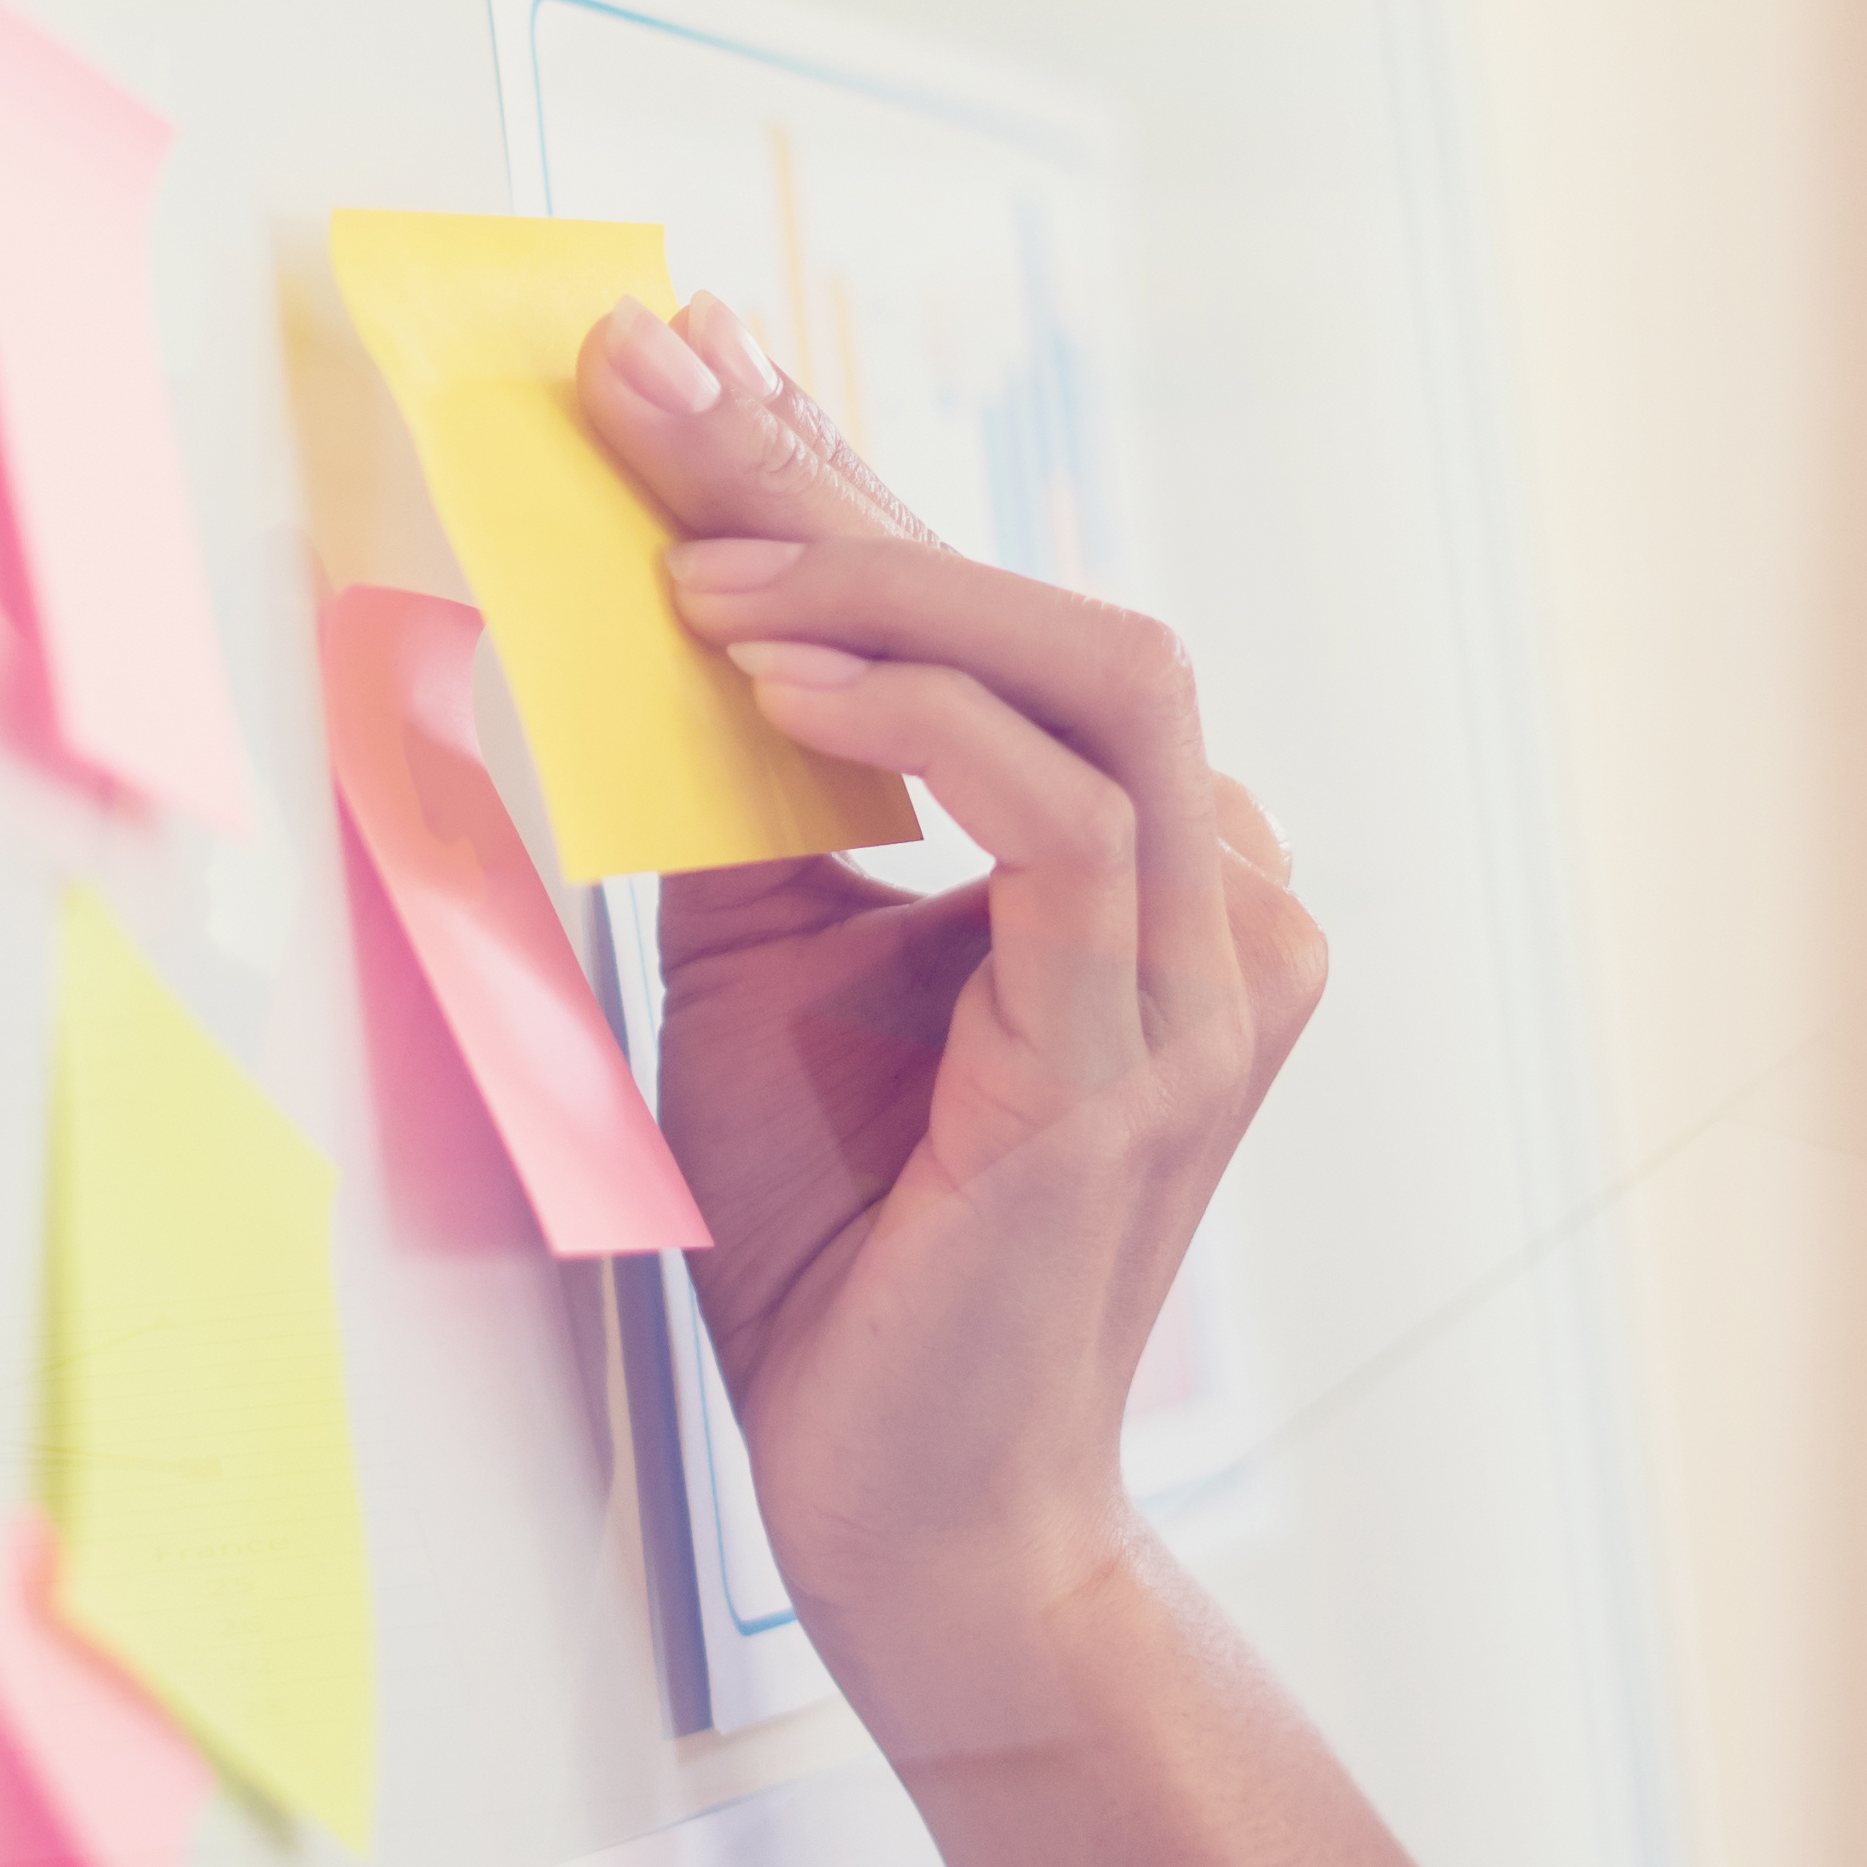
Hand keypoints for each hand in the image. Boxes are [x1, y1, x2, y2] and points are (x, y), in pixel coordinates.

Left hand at [574, 292, 1327, 1747]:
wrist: (910, 1512)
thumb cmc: (843, 1258)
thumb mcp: (757, 979)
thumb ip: (750, 814)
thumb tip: (658, 622)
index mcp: (1142, 861)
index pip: (996, 616)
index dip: (843, 471)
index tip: (695, 355)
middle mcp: (1218, 894)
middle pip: (1049, 602)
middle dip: (834, 470)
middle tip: (648, 371)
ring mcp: (1207, 973)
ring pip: (1094, 672)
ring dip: (880, 577)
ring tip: (693, 550)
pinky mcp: (1139, 1057)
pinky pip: (1070, 820)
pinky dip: (922, 721)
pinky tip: (772, 679)